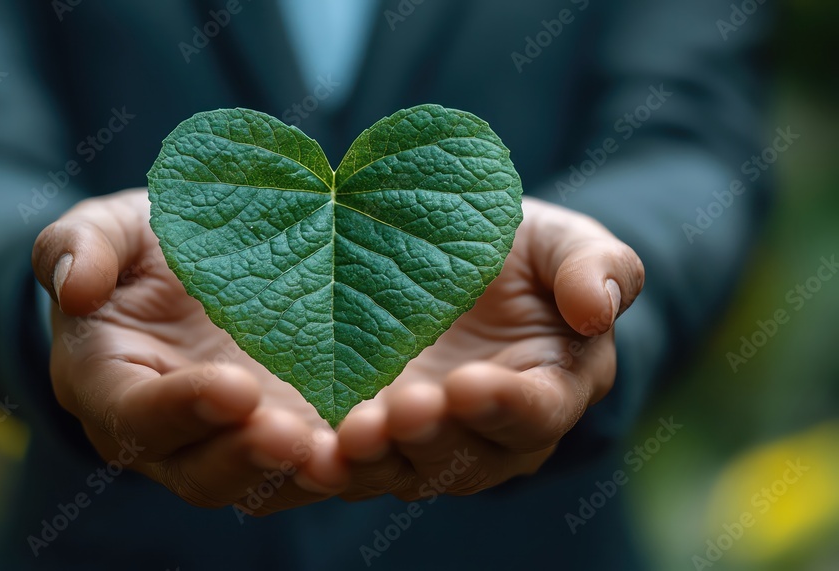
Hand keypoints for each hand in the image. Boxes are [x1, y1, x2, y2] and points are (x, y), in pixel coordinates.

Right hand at [32, 188, 348, 515]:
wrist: (202, 264)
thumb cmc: (146, 247)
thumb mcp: (109, 227)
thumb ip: (79, 245)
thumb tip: (73, 286)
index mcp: (111, 386)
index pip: (135, 416)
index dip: (180, 409)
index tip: (234, 386)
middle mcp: (169, 437)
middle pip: (199, 473)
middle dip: (246, 459)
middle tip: (292, 434)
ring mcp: (230, 445)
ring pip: (261, 487)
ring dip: (300, 476)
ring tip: (342, 453)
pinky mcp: (286, 438)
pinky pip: (310, 470)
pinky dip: (345, 465)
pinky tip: (379, 443)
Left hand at [334, 197, 644, 500]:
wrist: (456, 265)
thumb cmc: (520, 252)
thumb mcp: (562, 241)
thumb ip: (596, 266)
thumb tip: (599, 308)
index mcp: (550, 389)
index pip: (537, 412)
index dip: (506, 405)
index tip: (469, 384)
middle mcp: (489, 435)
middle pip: (466, 457)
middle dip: (431, 438)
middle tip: (398, 413)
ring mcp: (426, 443)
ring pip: (405, 471)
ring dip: (375, 461)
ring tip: (346, 437)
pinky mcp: (370, 437)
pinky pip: (350, 466)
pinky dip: (325, 465)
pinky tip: (299, 451)